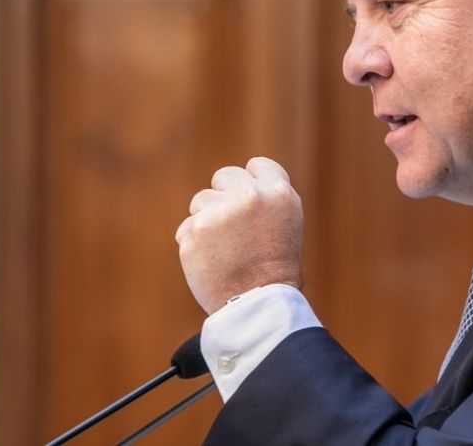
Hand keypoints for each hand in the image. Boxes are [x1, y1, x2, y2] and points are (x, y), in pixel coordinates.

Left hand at [176, 156, 303, 313]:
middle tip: (232, 228)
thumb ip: (266, 202)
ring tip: (224, 250)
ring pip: (201, 200)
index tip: (248, 200)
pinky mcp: (195, 229)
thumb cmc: (275, 273)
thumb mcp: (285, 226)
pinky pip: (186, 228)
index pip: (258, 166)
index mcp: (279, 193)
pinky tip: (210, 263)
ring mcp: (221, 211)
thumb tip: (240, 186)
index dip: (251, 181)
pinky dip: (193, 244)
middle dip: (224, 196)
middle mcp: (251, 196)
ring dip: (206, 220)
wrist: (257, 306)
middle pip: (225, 176)